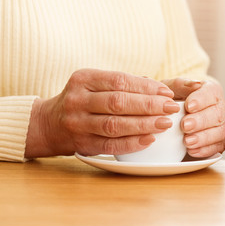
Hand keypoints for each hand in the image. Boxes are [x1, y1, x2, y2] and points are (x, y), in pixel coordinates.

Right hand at [25, 69, 179, 157]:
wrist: (50, 124)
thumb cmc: (85, 100)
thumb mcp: (96, 84)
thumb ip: (124, 84)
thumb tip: (160, 88)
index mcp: (84, 79)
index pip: (120, 80)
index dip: (146, 87)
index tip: (167, 92)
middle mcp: (78, 100)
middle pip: (118, 102)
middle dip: (149, 105)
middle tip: (172, 108)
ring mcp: (78, 123)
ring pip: (115, 125)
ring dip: (144, 125)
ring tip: (166, 124)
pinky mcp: (82, 144)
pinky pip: (110, 146)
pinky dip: (132, 143)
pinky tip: (150, 140)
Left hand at [162, 78, 224, 157]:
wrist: (173, 115)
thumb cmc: (173, 99)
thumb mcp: (171, 88)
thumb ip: (181, 84)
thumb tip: (194, 84)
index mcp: (212, 91)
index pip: (212, 93)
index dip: (201, 100)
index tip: (188, 106)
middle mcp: (221, 107)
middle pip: (217, 114)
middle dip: (201, 121)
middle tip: (184, 126)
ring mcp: (222, 125)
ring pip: (220, 132)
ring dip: (203, 138)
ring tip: (187, 141)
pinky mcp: (219, 142)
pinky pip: (217, 148)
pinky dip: (204, 150)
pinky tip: (191, 151)